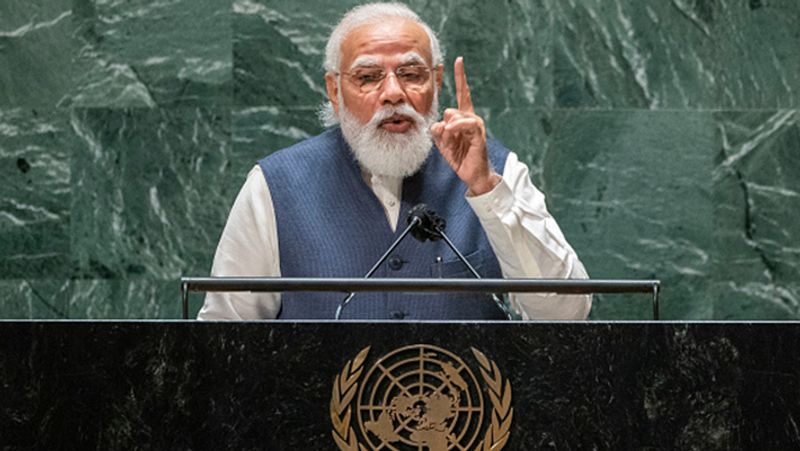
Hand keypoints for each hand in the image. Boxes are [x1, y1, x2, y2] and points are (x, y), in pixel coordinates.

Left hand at [431, 56, 499, 195]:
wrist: (472, 173)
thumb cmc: (459, 157)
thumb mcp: (442, 143)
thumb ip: (437, 130)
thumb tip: (441, 123)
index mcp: (463, 117)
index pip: (462, 93)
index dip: (460, 77)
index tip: (458, 60)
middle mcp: (471, 117)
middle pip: (449, 111)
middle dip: (444, 129)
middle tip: (448, 143)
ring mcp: (476, 124)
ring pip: (453, 117)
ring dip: (448, 134)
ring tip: (453, 145)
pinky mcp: (478, 132)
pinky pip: (464, 123)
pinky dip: (455, 128)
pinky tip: (452, 133)